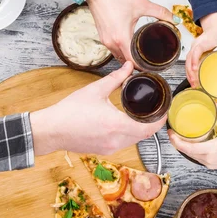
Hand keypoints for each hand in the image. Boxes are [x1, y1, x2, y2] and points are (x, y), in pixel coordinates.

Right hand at [31, 62, 165, 155]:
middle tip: (155, 110)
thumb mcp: (95, 90)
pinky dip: (127, 135)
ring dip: (139, 130)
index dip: (160, 120)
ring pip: (133, 140)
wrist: (52, 129)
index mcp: (117, 124)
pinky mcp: (103, 151)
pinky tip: (122, 124)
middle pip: (143, 135)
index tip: (164, 110)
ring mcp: (109, 148)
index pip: (148, 128)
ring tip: (140, 115)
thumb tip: (129, 66)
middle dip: (151, 124)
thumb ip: (116, 78)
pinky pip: (122, 143)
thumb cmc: (70, 111)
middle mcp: (116, 140)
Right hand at [86, 0, 176, 65]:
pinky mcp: (102, 37)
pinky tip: (128, 45)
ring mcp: (105, 41)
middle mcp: (111, 42)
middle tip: (148, 63)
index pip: (132, 62)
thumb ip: (160, 12)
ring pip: (118, 56)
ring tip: (139, 56)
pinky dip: (120, 51)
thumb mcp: (141, 5)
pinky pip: (112, 50)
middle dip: (136, 64)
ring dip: (127, 58)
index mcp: (121, 38)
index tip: (150, 68)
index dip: (142, 67)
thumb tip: (174, 19)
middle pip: (125, 61)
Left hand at [167, 105, 216, 175]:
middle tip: (172, 132)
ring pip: (190, 156)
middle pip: (186, 152)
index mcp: (211, 150)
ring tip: (179, 136)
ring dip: (184, 147)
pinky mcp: (211, 165)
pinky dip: (191, 151)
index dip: (176, 141)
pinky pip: (196, 158)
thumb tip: (212, 102)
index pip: (187, 148)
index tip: (171, 133)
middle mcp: (208, 159)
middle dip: (177, 142)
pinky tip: (191, 143)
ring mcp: (208, 163)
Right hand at [185, 12, 216, 86]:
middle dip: (190, 72)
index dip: (195, 60)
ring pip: (187, 62)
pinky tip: (193, 79)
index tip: (195, 69)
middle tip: (195, 83)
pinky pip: (189, 63)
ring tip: (193, 84)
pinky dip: (190, 71)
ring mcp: (193, 49)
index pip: (196, 51)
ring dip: (189, 73)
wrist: (215, 26)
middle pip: (189, 59)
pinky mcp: (194, 53)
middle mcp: (196, 45)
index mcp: (203, 42)